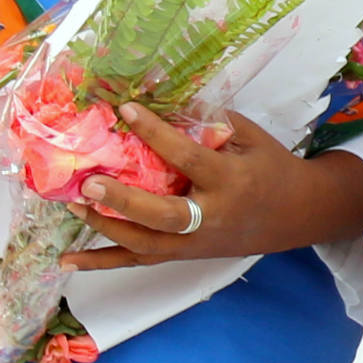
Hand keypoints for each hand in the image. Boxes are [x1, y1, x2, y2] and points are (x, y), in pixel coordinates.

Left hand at [62, 103, 362, 269]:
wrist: (295, 214)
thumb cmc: (271, 167)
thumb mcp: (251, 137)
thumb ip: (211, 123)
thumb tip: (164, 100)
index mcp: (231, 181)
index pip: (188, 158)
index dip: (156, 133)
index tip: (125, 109)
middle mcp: (211, 217)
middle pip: (164, 216)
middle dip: (125, 200)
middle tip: (91, 182)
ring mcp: (195, 243)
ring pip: (145, 245)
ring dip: (106, 227)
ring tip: (73, 205)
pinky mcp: (184, 254)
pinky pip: (138, 261)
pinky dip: (101, 262)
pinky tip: (67, 260)